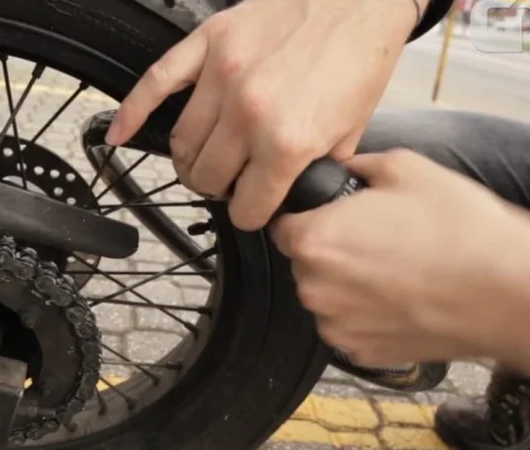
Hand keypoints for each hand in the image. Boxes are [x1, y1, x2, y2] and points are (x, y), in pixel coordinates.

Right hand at [107, 0, 424, 229]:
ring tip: (203, 163)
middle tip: (230, 184)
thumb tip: (289, 192)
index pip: (247, 207)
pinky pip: (155, 84)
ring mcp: (221, 77)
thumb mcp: (351, 130)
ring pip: (182, 143)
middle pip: (207, 178)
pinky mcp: (207, 45)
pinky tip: (118, 134)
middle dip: (219, 189)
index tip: (253, 209)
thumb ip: (312, 169)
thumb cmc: (359, 55)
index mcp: (288, 140)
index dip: (252, 214)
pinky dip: (131, 113)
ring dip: (190, 162)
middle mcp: (248, 113)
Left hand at [270, 150, 529, 367]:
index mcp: (315, 240)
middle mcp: (314, 288)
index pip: (280, 226)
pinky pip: (347, 325)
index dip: (304, 217)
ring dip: (345, 283)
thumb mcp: (404, 168)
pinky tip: (399, 296)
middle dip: (328, 249)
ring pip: (325, 295)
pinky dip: (364, 313)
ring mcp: (336, 325)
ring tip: (393, 267)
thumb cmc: (459, 230)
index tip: (326, 215)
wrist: (506, 292)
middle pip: (303, 262)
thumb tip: (343, 169)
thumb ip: (356, 166)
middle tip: (373, 238)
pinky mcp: (360, 352)